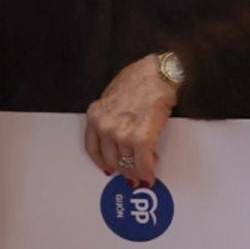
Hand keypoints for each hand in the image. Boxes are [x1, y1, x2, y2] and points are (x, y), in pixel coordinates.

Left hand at [84, 55, 177, 183]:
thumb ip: (111, 116)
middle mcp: (104, 127)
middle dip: (123, 169)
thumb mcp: (112, 96)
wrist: (157, 74)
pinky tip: (151, 174)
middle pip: (111, 159)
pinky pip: (143, 164)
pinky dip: (148, 173)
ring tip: (146, 168)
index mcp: (94, 115)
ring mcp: (122, 135)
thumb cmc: (139, 78)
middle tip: (132, 173)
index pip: (92, 148)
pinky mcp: (141, 139)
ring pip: (127, 164)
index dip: (102, 162)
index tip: (108, 168)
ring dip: (137, 170)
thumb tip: (120, 134)